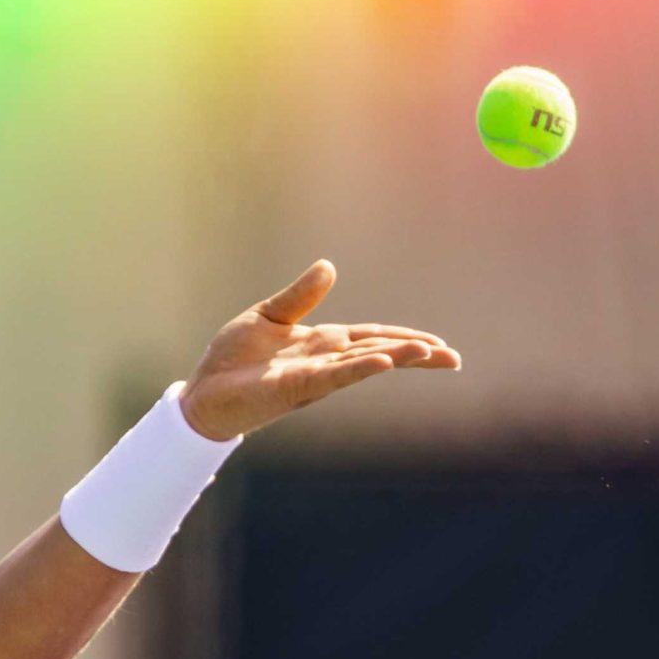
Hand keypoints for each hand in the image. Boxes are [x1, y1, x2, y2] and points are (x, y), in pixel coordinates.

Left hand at [178, 260, 458, 441]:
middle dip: (415, 353)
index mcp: (323, 343)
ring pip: (363, 364)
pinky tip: (383, 362)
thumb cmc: (234, 358)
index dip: (403, 338)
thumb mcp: (269, 315)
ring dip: (396, 357)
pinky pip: (334, 376)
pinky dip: (359, 368)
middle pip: (379, 352)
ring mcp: (314, 376)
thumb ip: (300, 295)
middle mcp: (325, 361)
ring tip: (431, 352)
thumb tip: (329, 267)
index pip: (372, 337)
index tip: (437, 345)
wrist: (204, 391)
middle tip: (453, 357)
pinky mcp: (296, 387)